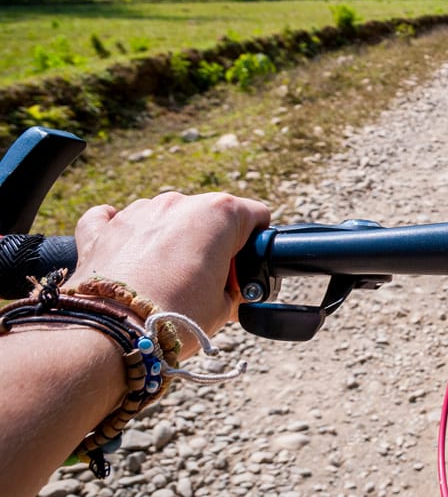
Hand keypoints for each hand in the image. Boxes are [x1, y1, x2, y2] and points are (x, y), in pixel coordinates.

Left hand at [68, 192, 270, 354]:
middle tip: (206, 284)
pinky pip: (113, 218)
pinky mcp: (102, 229)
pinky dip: (124, 232)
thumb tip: (230, 289)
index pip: (255, 216)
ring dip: (171, 241)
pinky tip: (129, 253)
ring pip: (166, 218)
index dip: (253, 247)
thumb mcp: (224, 307)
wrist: (112, 335)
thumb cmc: (175, 318)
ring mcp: (137, 212)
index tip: (242, 272)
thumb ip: (232, 286)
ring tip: (165, 282)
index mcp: (218, 213)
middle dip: (211, 244)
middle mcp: (178, 203)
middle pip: (209, 216)